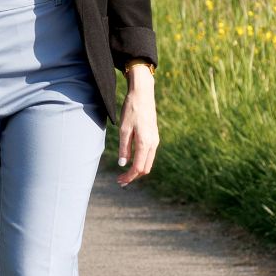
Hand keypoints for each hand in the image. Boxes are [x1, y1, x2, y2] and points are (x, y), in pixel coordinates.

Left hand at [116, 68, 158, 185]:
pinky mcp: (154, 136)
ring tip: (124, 173)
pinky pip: (149, 154)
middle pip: (145, 168)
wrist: (143, 94)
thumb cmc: (132, 110)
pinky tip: (132, 161)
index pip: (138, 168)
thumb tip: (123, 164)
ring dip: (137, 170)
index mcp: (145, 143)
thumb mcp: (124, 129)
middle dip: (133, 176)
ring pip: (148, 162)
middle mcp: (153, 143)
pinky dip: (141, 161)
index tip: (119, 181)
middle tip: (120, 180)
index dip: (129, 177)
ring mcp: (155, 140)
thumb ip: (124, 148)